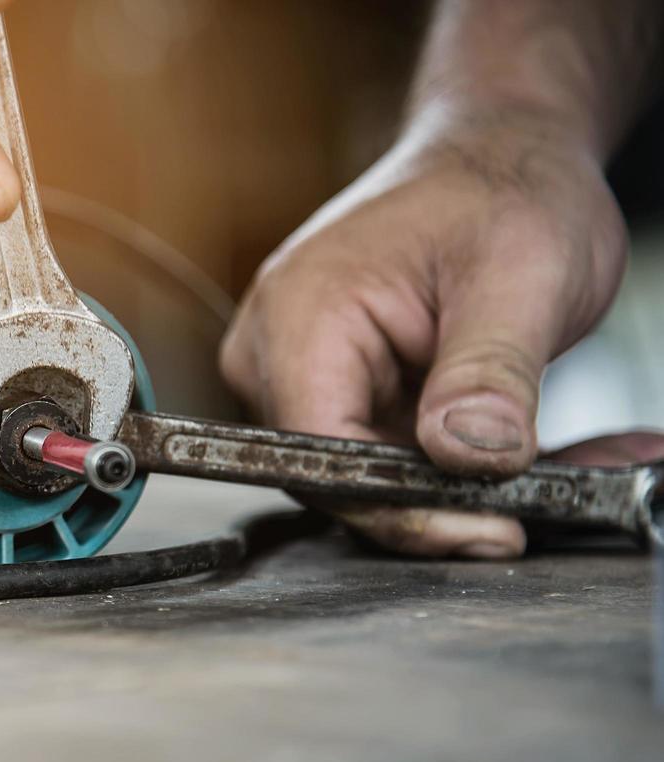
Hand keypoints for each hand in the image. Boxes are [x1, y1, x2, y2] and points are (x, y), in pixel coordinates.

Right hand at [219, 105, 660, 557]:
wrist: (497, 149)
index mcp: (298, 319)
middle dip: (449, 503)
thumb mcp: (521, 274)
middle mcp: (275, 353)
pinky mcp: (337, 392)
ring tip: (569, 467)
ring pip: (372, 478)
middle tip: (552, 501)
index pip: (322, 456)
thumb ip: (488, 371)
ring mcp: (300, 374)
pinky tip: (542, 454)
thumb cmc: (502, 185)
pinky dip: (468, 466)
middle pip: (340, 478)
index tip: (493, 528)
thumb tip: (467, 459)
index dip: (403, 507)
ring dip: (471, 488)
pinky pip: (392, 458)